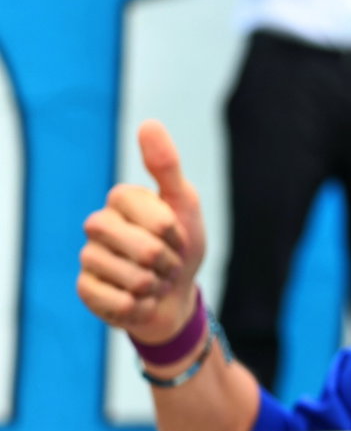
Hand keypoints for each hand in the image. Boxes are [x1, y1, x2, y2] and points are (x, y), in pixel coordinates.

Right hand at [77, 120, 206, 345]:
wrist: (174, 294)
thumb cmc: (181, 245)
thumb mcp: (185, 203)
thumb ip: (166, 166)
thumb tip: (148, 124)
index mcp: (121, 200)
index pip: (158, 220)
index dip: (176, 234)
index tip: (176, 235)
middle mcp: (98, 224)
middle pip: (144, 250)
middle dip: (169, 262)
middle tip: (167, 262)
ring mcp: (89, 257)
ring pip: (133, 279)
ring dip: (156, 286)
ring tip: (154, 281)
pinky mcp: (85, 289)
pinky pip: (118, 302)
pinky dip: (139, 306)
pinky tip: (138, 299)